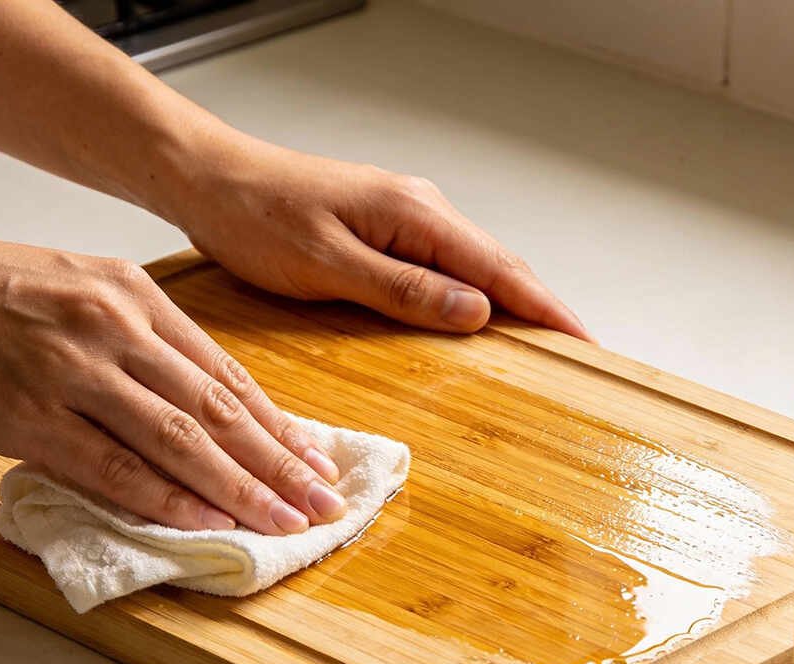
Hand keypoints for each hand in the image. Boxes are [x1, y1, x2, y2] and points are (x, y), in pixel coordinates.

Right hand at [0, 232, 346, 533]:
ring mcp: (72, 372)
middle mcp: (114, 329)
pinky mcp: (28, 416)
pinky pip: (112, 467)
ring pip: (179, 441)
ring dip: (240, 490)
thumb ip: (146, 343)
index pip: (227, 372)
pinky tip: (207, 523)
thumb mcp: (82, 293)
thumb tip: (207, 402)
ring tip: (284, 523)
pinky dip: (165, 499)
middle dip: (280, 464)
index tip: (315, 460)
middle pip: (218, 409)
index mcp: (134, 294)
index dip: (278, 423)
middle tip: (323, 502)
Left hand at [169, 139, 591, 339]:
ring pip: (472, 267)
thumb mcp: (329, 264)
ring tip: (539, 342)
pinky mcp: (385, 231)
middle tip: (574, 351)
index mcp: (414, 214)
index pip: (499, 268)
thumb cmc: (256, 217)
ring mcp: (404, 218)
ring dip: (508, 303)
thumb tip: (477, 313)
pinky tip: (475, 319)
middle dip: (539, 308)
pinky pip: (443, 267)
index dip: (546, 308)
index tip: (582, 342)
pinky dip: (469, 295)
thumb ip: (404, 290)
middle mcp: (420, 210)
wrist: (211, 182)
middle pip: (497, 265)